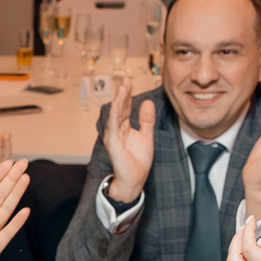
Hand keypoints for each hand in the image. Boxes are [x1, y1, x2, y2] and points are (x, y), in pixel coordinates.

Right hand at [102, 80, 156, 204]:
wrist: (134, 180)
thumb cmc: (137, 161)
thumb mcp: (146, 136)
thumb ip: (146, 120)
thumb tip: (147, 102)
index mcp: (124, 127)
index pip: (125, 107)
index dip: (127, 94)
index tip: (130, 80)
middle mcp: (116, 130)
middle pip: (119, 108)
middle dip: (123, 93)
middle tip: (126, 80)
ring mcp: (113, 137)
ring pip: (115, 115)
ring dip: (118, 100)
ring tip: (122, 87)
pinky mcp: (113, 144)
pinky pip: (113, 127)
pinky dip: (114, 115)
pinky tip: (117, 104)